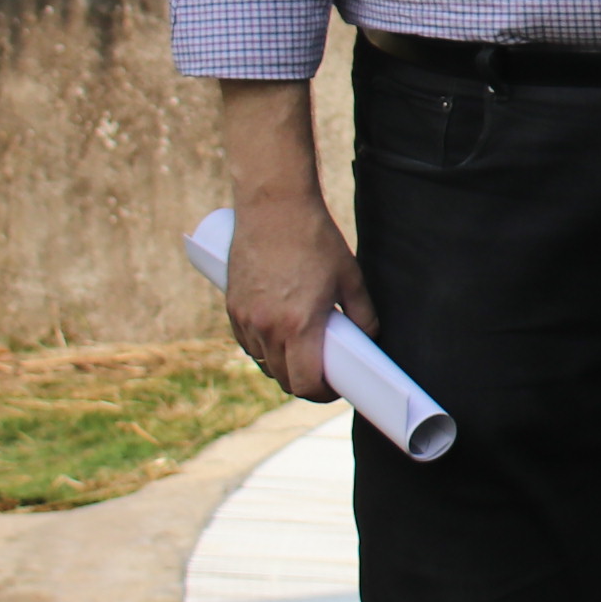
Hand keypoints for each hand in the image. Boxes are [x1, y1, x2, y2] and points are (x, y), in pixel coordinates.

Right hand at [218, 79, 373, 403]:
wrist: (274, 207)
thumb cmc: (315, 239)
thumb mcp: (349, 277)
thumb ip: (362, 313)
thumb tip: (369, 338)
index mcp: (299, 325)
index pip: (306, 383)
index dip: (323, 394)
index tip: (335, 388)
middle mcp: (267, 327)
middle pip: (283, 379)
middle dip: (305, 383)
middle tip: (324, 373)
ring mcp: (245, 318)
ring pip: (263, 362)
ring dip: (283, 366)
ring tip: (303, 352)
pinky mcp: (231, 306)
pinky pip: (247, 343)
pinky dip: (263, 348)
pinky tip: (279, 336)